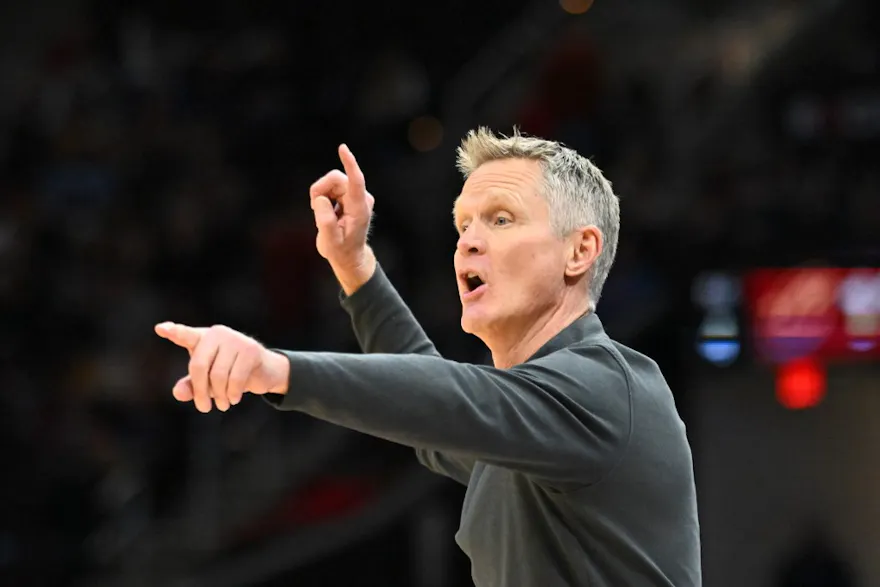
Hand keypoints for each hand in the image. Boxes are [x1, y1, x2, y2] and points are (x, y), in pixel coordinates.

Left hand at [154, 322, 289, 412]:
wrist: (263, 371)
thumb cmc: (229, 373)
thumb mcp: (207, 382)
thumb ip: (190, 387)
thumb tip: (179, 393)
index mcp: (202, 338)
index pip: (185, 335)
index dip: (173, 332)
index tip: (159, 329)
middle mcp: (217, 334)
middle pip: (199, 366)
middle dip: (200, 391)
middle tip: (204, 408)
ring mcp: (235, 340)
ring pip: (218, 375)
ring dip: (219, 396)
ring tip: (223, 404)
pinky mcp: (250, 350)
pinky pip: (236, 378)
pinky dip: (233, 394)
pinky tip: (234, 399)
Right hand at [310, 144, 376, 293]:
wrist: (349, 256)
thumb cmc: (341, 251)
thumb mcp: (331, 242)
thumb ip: (326, 222)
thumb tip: (320, 200)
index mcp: (359, 209)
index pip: (356, 181)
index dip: (349, 164)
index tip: (342, 148)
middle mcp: (360, 198)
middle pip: (334, 179)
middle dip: (319, 191)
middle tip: (315, 210)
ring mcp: (355, 196)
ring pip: (330, 182)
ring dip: (320, 196)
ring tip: (323, 215)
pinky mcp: (348, 195)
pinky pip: (329, 186)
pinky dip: (323, 197)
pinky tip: (328, 212)